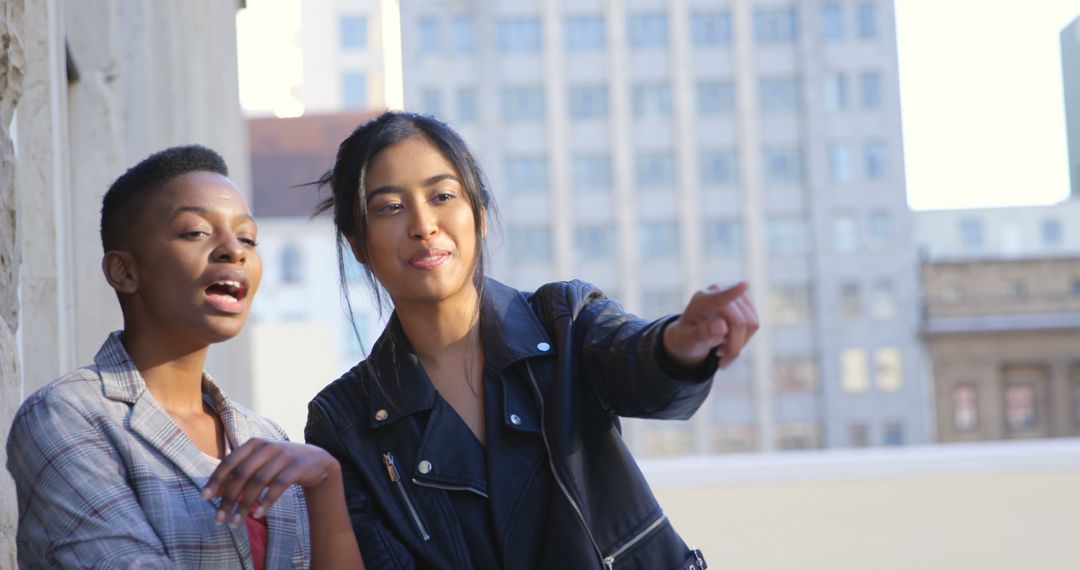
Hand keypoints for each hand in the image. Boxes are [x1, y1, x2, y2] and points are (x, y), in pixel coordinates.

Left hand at [201, 439, 340, 526]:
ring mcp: (283, 456)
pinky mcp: (297, 467)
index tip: (205, 498)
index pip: (229, 462)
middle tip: (219, 519)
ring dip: (245, 504)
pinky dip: (266, 501)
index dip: (216, 480)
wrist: (316, 461)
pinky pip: (278, 486)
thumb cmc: (280, 465)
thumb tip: (211, 493)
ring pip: (258, 481)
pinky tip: (258, 515)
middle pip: (242, 474)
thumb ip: (237, 475)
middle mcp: (267, 447)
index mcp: (254, 444)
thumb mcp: (258, 465)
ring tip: (236, 522)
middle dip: (228, 498)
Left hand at [662, 281, 759, 369]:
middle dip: (734, 347)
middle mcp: (717, 291)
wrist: (691, 332)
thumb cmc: (688, 336)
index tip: (744, 285)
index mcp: (700, 301)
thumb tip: (721, 327)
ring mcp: (733, 294)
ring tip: (722, 350)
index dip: (732, 292)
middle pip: (740, 322)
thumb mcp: (688, 340)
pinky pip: (754, 324)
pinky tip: (729, 341)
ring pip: (751, 324)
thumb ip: (702, 333)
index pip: (719, 297)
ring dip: (740, 344)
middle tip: (722, 364)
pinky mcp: (745, 301)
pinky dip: (744, 339)